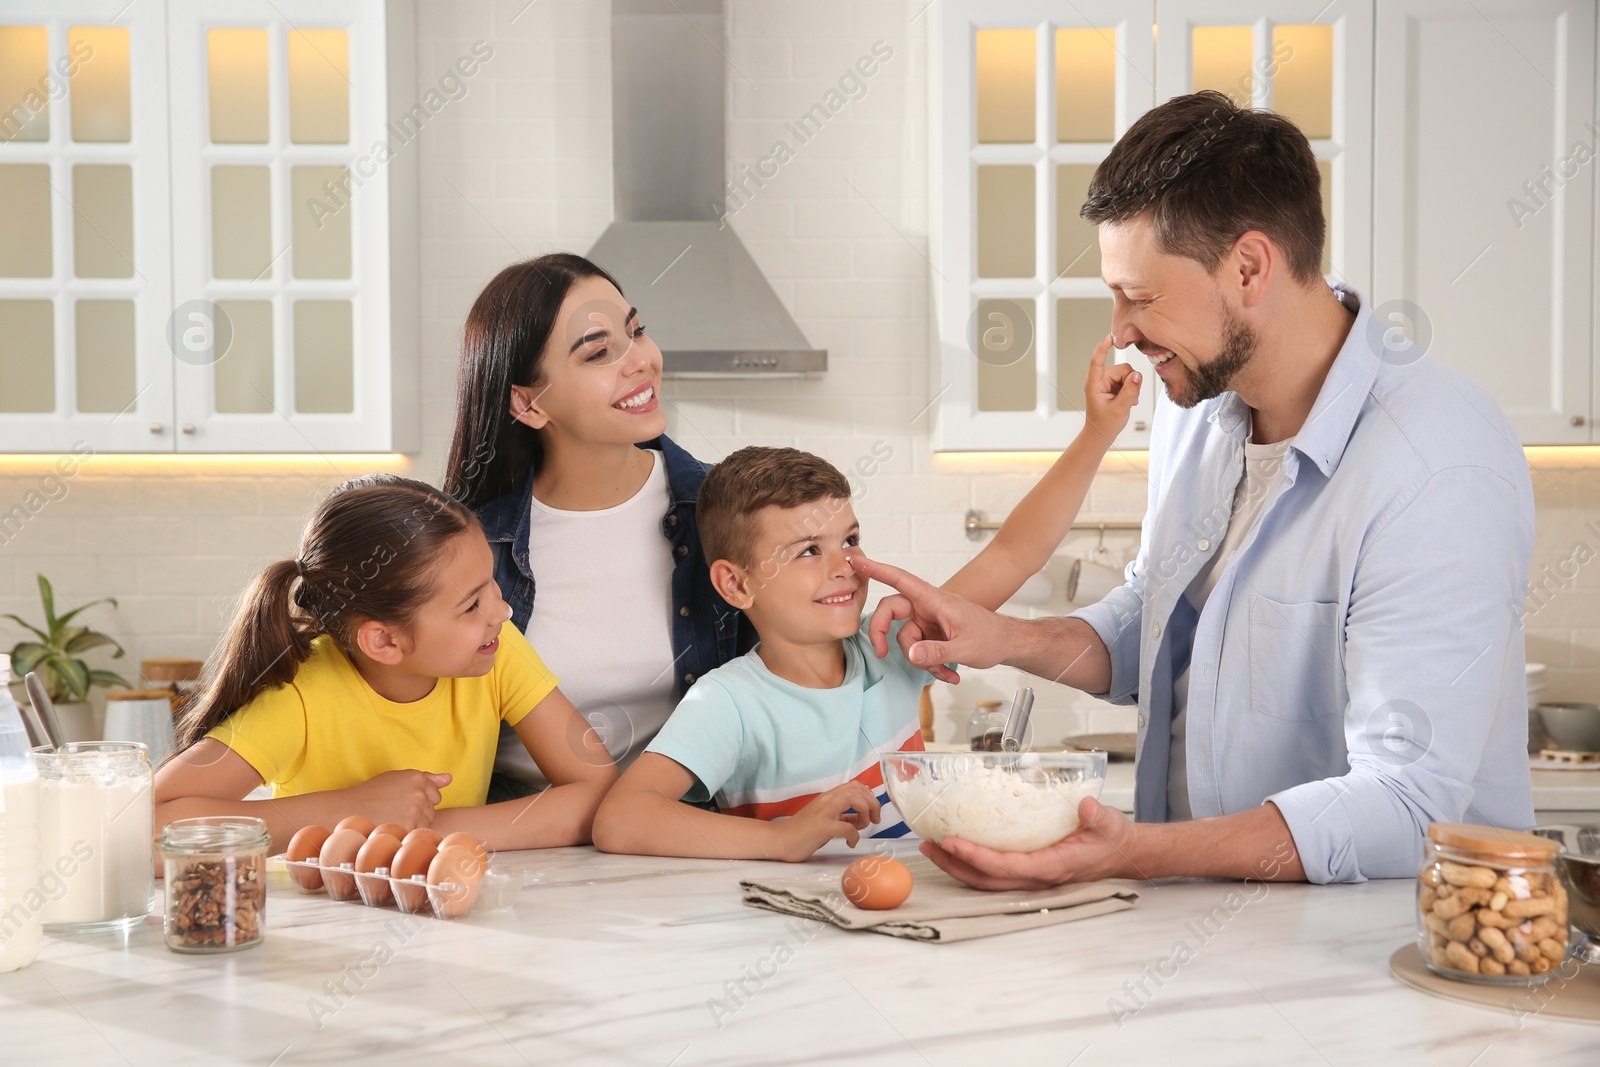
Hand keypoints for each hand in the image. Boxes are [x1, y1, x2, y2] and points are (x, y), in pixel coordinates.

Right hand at [342, 769, 451, 827]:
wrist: (345, 811)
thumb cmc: (369, 795)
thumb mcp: (396, 779)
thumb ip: (426, 778)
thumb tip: (449, 778)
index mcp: (416, 777)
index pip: (435, 795)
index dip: (420, 801)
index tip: (402, 803)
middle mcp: (418, 792)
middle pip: (432, 810)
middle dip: (418, 814)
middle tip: (394, 812)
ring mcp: (414, 810)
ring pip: (426, 824)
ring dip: (413, 825)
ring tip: (391, 820)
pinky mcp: (409, 826)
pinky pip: (417, 834)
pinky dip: (407, 835)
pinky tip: (391, 829)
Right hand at [773, 781, 881, 860]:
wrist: (780, 840)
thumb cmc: (802, 833)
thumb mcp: (826, 819)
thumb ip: (842, 816)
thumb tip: (860, 818)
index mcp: (828, 797)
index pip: (855, 785)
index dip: (869, 796)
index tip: (872, 812)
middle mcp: (827, 800)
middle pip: (858, 789)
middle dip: (872, 804)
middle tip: (873, 820)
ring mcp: (824, 812)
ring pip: (854, 799)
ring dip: (865, 813)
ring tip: (862, 827)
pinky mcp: (821, 826)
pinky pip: (847, 827)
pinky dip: (854, 835)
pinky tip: (850, 843)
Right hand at [849, 553, 1011, 681]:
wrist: (1007, 643)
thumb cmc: (992, 636)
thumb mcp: (966, 647)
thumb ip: (937, 651)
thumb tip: (911, 653)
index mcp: (934, 600)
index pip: (900, 580)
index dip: (877, 570)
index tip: (857, 563)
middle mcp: (927, 607)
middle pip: (891, 611)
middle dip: (884, 634)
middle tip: (880, 653)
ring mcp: (928, 621)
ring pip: (905, 638)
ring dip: (921, 660)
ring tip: (944, 671)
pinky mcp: (931, 634)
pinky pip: (918, 649)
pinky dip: (930, 664)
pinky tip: (948, 673)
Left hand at [918, 797, 1138, 889]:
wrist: (1121, 853)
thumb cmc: (1112, 838)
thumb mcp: (1110, 823)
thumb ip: (1098, 816)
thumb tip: (1087, 807)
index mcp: (1053, 866)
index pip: (1008, 866)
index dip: (978, 858)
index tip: (953, 843)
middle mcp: (1037, 878)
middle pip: (987, 878)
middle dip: (954, 864)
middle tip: (928, 845)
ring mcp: (1030, 878)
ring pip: (986, 880)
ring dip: (956, 866)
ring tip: (931, 847)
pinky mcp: (1027, 871)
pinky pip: (993, 873)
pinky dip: (970, 864)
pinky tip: (955, 848)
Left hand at [1083, 334, 1142, 442]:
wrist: (1101, 433)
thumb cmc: (1105, 423)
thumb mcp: (1120, 409)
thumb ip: (1130, 391)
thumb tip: (1138, 375)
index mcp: (1094, 383)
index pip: (1098, 361)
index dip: (1104, 347)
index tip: (1110, 336)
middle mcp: (1100, 379)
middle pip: (1123, 368)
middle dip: (1130, 382)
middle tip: (1128, 400)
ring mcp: (1108, 381)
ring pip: (1129, 374)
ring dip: (1131, 387)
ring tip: (1126, 402)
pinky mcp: (1114, 384)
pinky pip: (1129, 379)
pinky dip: (1131, 389)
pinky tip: (1127, 401)